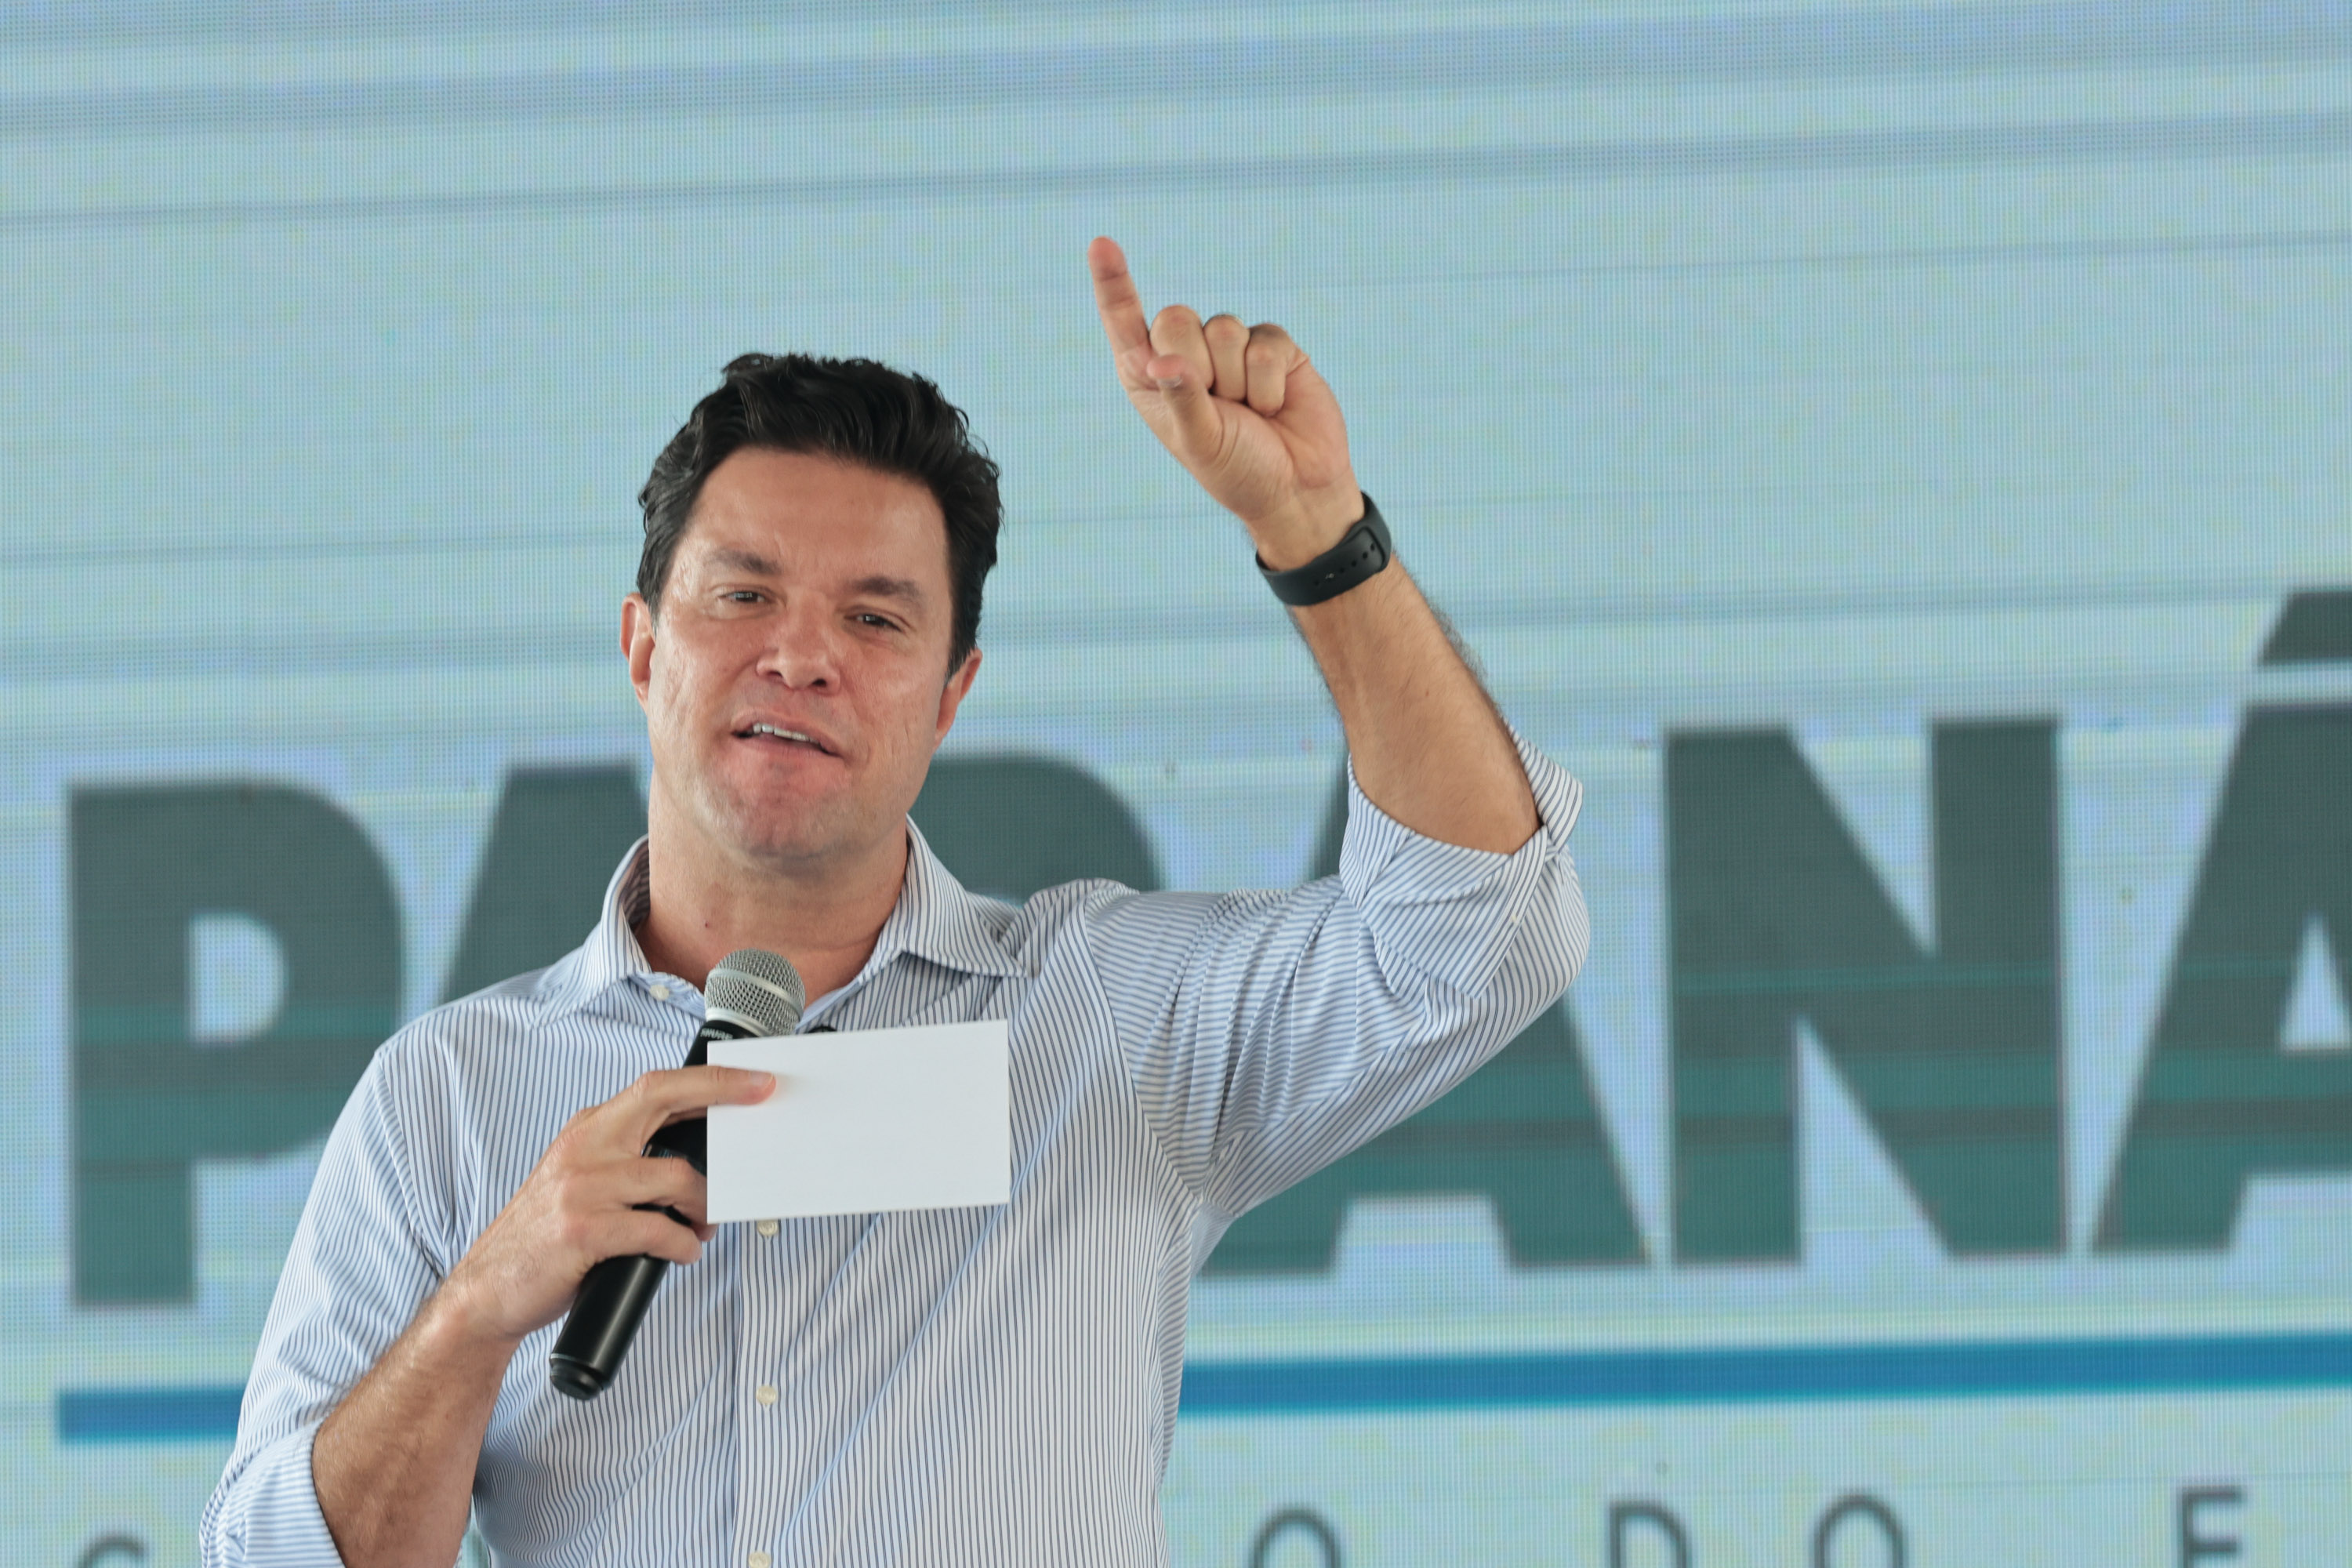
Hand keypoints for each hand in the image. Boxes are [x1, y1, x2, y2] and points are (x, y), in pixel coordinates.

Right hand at [437, 1065, 775, 1347]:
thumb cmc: (544, 1239)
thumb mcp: (580, 1182)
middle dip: (720, 1095)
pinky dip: (682, 1245)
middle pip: (661, 1099)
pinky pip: (658, 1230)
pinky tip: (682, 1252)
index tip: (751, 1080)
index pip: (654, 1087)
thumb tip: (697, 1160)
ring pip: (673, 1178)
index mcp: (586, 1131)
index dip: (708, 1080)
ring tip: (703, 1225)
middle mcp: (583, 1149)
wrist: (486, 1292)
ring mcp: (581, 1188)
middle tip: (761, 1103)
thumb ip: (626, 1161)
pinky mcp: (583, 1230)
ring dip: (703, 1206)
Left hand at [1087, 237, 1362, 568]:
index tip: (1101, 244)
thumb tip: (1162, 358)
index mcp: (1150, 377)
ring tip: (1250, 413)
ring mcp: (1230, 348)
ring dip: (1239, 382)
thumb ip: (1181, 399)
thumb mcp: (1200, 443)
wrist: (1297, 488)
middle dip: (1197, 365)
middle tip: (1218, 406)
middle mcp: (1185, 356)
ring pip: (1225, 329)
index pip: (1124, 323)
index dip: (1114, 284)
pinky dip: (1270, 384)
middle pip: (1176, 319)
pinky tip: (1275, 406)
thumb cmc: (1239, 472)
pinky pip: (1266, 343)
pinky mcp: (1272, 347)